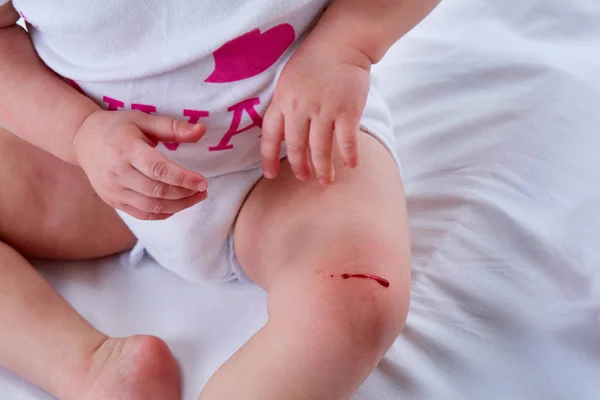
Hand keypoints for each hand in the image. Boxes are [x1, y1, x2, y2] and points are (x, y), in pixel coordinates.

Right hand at [73, 110, 207, 219]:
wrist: (83, 140)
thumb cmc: (118, 127)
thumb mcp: (144, 120)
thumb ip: (173, 127)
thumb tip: (202, 131)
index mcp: (125, 149)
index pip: (158, 169)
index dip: (183, 178)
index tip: (203, 182)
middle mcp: (117, 172)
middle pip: (157, 191)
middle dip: (185, 194)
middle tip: (203, 190)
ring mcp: (113, 190)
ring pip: (152, 207)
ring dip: (179, 205)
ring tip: (195, 197)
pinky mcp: (113, 201)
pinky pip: (142, 214)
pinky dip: (164, 213)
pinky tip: (178, 204)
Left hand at [261, 38, 371, 183]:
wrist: (342, 42)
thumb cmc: (313, 61)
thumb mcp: (288, 81)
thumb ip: (284, 107)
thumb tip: (282, 136)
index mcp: (282, 101)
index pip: (270, 137)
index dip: (268, 159)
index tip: (270, 175)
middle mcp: (300, 109)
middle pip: (296, 148)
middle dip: (300, 168)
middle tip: (304, 178)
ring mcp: (324, 111)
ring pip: (320, 150)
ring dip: (323, 169)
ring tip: (325, 180)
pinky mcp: (347, 111)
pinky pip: (347, 141)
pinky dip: (349, 156)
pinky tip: (351, 165)